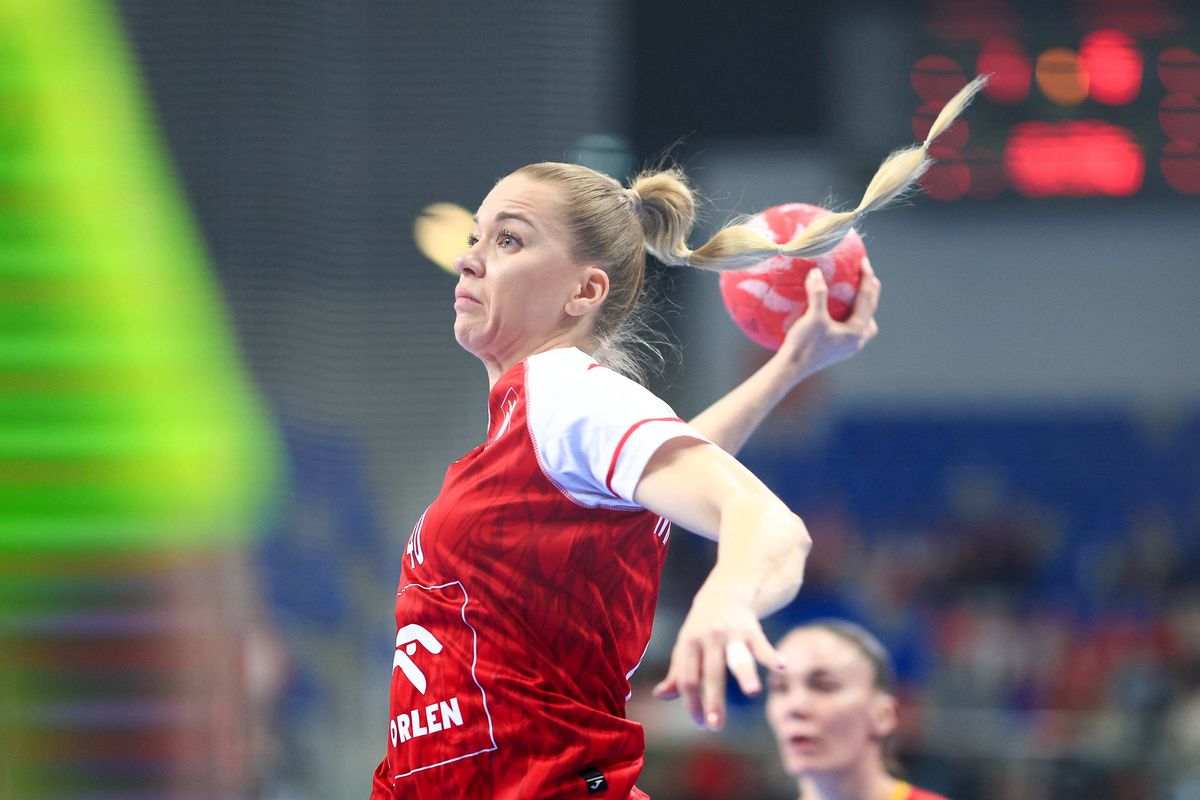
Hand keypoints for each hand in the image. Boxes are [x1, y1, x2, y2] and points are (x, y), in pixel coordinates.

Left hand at [652, 584, 784, 730]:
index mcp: (689, 644)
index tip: (701, 723)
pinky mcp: (752, 630)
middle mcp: (709, 638)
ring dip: (745, 675)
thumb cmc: (701, 628)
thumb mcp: (685, 646)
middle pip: (710, 674)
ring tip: (752, 692)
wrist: (723, 593)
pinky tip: (782, 666)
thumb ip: (677, 672)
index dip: (693, 704)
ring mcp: (731, 634)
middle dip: (713, 701)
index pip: (688, 679)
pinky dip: (772, 656)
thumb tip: (660, 695)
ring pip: (738, 657)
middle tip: (715, 725)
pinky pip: (763, 645)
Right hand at [772, 257, 880, 387]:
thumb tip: (817, 272)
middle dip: (871, 293)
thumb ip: (817, 293)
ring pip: (865, 325)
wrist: (791, 370)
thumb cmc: (803, 345)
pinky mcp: (838, 351)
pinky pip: (852, 330)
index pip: (867, 299)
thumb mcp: (812, 318)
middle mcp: (857, 341)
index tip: (864, 262)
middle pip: (871, 312)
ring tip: (857, 298)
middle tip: (866, 276)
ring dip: (864, 310)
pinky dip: (851, 318)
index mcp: (856, 331)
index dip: (867, 279)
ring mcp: (848, 348)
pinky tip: (838, 315)